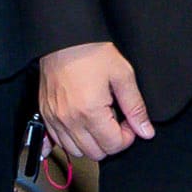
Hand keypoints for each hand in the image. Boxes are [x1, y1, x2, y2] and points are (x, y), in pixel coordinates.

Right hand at [35, 40, 153, 162]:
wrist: (63, 37)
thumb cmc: (90, 51)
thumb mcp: (122, 75)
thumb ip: (135, 107)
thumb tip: (146, 131)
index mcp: (90, 112)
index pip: (113, 146)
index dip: (127, 136)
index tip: (128, 121)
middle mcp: (69, 120)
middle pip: (95, 153)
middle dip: (111, 141)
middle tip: (115, 120)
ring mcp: (55, 119)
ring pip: (76, 151)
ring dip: (91, 142)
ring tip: (99, 121)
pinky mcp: (46, 114)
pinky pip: (58, 141)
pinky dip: (72, 139)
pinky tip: (81, 125)